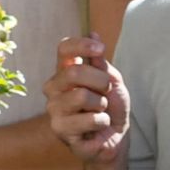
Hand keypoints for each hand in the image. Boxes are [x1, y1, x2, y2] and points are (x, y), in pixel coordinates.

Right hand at [44, 35, 131, 165]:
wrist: (116, 136)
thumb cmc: (112, 107)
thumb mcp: (112, 80)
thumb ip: (101, 62)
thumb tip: (93, 33)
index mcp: (65, 72)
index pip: (64, 49)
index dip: (81, 45)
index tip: (100, 48)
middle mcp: (54, 89)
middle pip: (74, 73)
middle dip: (101, 82)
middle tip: (107, 92)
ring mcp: (54, 110)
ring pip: (81, 96)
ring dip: (102, 105)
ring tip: (100, 112)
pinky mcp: (60, 130)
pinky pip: (89, 119)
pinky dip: (102, 121)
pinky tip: (97, 126)